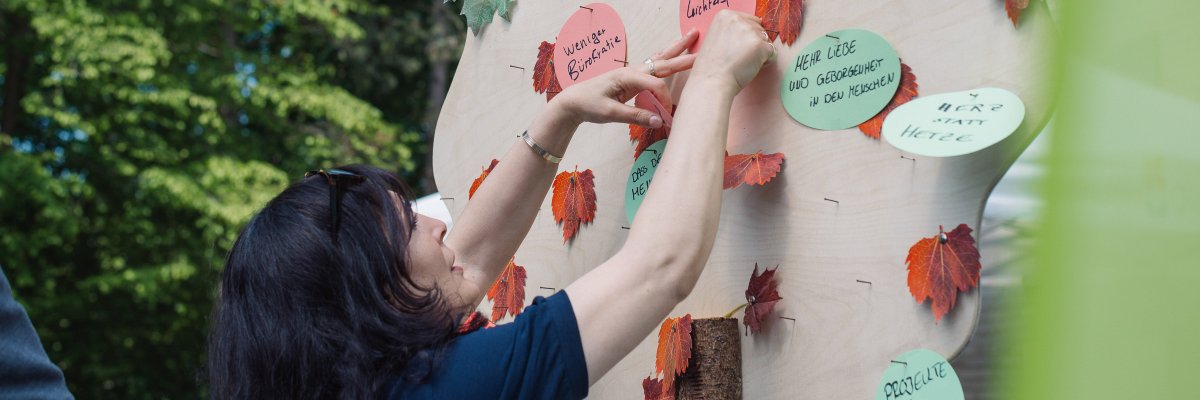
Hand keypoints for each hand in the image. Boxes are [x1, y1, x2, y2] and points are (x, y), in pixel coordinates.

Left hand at [548, 30, 699, 128]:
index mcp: (627, 76)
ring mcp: (632, 71)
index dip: (665, 100)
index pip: (656, 85)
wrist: (573, 101)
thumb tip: (660, 121)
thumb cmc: (589, 105)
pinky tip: (674, 53)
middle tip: (704, 48)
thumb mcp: (610, 114)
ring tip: (693, 36)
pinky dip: (667, 58)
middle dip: (684, 55)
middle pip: (663, 62)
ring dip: (677, 48)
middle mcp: (632, 70)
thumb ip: (636, 116)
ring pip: (660, 58)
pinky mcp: (632, 77)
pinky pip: (654, 65)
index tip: (666, 115)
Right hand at [691, 10, 774, 91]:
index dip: (747, 36)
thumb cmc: (712, 66)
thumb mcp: (716, 37)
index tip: (736, 48)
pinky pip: (773, 52)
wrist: (711, 81)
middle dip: (755, 43)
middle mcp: (737, 20)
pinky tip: (751, 67)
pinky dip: (766, 62)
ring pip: (766, 40)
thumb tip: (751, 32)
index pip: (750, 20)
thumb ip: (733, 30)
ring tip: (744, 62)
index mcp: (725, 15)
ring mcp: (750, 31)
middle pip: (759, 29)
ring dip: (760, 53)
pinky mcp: (760, 45)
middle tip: (740, 57)